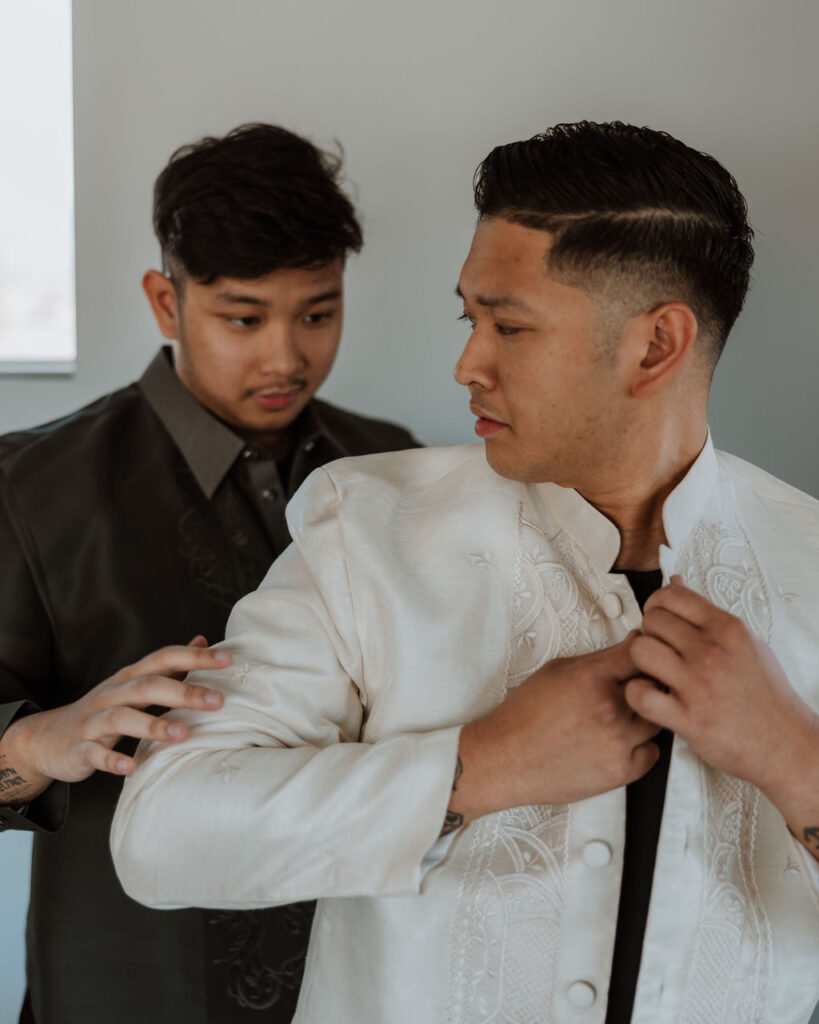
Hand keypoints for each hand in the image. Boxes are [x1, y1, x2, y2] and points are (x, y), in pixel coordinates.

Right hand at [0, 637, 229, 802]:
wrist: (47, 738)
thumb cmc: (104, 709)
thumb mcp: (134, 683)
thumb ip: (169, 666)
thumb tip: (203, 641)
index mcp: (130, 677)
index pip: (164, 659)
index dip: (195, 658)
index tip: (227, 660)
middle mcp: (113, 694)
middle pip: (149, 686)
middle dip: (185, 692)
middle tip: (218, 701)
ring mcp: (94, 721)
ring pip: (123, 718)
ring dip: (154, 724)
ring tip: (183, 733)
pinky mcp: (80, 749)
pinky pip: (95, 754)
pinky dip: (112, 760)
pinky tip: (131, 766)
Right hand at [450, 634, 660, 824]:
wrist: (505, 758)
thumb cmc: (526, 713)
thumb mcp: (556, 671)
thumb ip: (599, 658)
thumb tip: (634, 642)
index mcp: (592, 678)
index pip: (641, 654)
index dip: (644, 653)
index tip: (641, 658)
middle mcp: (609, 710)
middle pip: (654, 687)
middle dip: (646, 686)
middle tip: (626, 692)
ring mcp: (617, 743)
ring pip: (656, 720)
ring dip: (643, 717)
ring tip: (617, 720)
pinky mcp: (619, 772)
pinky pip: (651, 754)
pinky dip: (640, 748)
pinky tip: (617, 743)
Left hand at [624, 576, 817, 793]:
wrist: (785, 743)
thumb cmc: (765, 694)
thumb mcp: (746, 642)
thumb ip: (708, 614)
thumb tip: (675, 583)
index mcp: (727, 629)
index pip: (671, 595)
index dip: (657, 606)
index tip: (660, 620)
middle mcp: (711, 652)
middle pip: (651, 620)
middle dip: (649, 633)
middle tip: (660, 650)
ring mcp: (698, 684)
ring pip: (639, 650)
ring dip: (640, 662)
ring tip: (654, 672)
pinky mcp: (687, 718)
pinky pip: (639, 694)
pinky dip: (637, 696)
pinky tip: (652, 697)